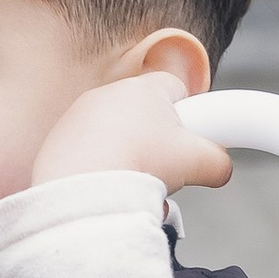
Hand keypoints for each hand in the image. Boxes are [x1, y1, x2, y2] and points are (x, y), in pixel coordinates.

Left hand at [31, 68, 232, 196]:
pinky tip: (107, 190)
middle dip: (157, 142)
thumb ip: (218, 161)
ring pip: (115, 135)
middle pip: (144, 114)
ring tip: (134, 183)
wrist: (84, 190)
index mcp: (146, 88)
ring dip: (128, 157)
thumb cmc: (141, 165)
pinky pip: (87, 152)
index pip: (176, 87)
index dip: (189, 114)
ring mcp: (79, 116)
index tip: (189, 138)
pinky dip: (99, 170)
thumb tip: (220, 168)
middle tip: (164, 168)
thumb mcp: (200, 162)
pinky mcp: (58, 141)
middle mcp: (109, 94)